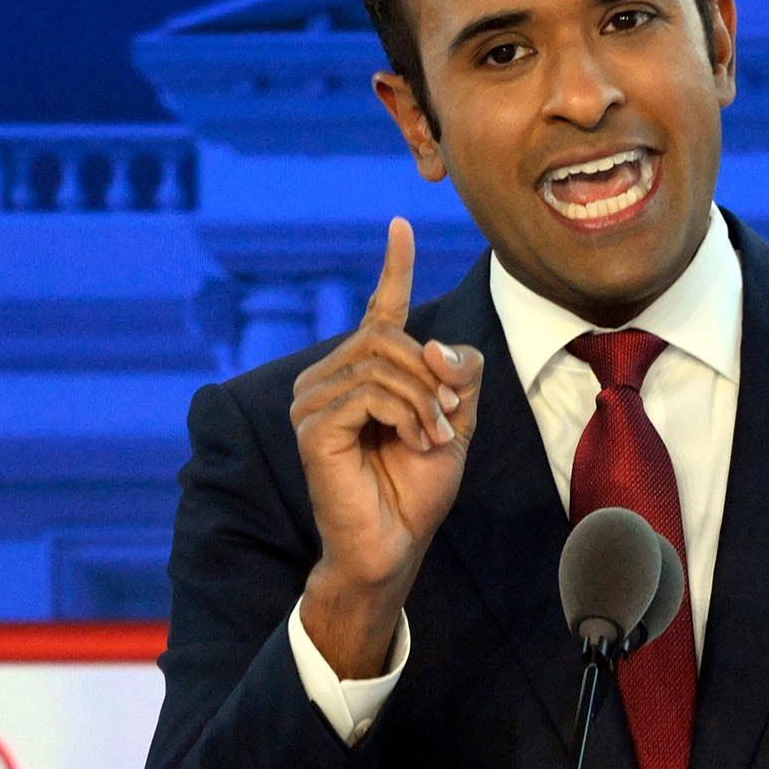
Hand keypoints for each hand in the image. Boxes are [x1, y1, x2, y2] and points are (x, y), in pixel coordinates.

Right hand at [290, 217, 483, 676]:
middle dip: (431, 374)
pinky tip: (413, 442)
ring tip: (432, 438)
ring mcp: (312, 401)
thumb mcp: (455, 419)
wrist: (395, 544)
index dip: (393, 267)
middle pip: (387, 335)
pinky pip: (369, 393)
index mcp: (362, 372)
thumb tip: (432, 344)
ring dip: (423, 401)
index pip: (379, 310)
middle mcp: (328, 378)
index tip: (399, 224)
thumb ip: (456, 373)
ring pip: (380, 361)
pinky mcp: (313, 427)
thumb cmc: (418, 485)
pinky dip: (405, 415)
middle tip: (448, 421)